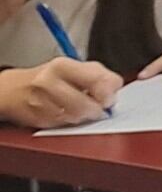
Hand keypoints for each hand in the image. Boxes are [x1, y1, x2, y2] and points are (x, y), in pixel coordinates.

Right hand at [0, 57, 122, 126]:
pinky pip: (61, 126)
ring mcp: (39, 102)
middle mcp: (48, 82)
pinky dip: (70, 123)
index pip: (95, 79)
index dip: (108, 92)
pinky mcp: (35, 119)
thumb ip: (98, 74)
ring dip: (84, 117)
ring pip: (73, 118)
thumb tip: (116, 87)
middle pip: (83, 104)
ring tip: (84, 111)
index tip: (111, 98)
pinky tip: (69, 115)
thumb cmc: (50, 77)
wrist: (13, 90)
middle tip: (100, 109)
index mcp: (62, 65)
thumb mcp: (74, 67)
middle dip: (96, 109)